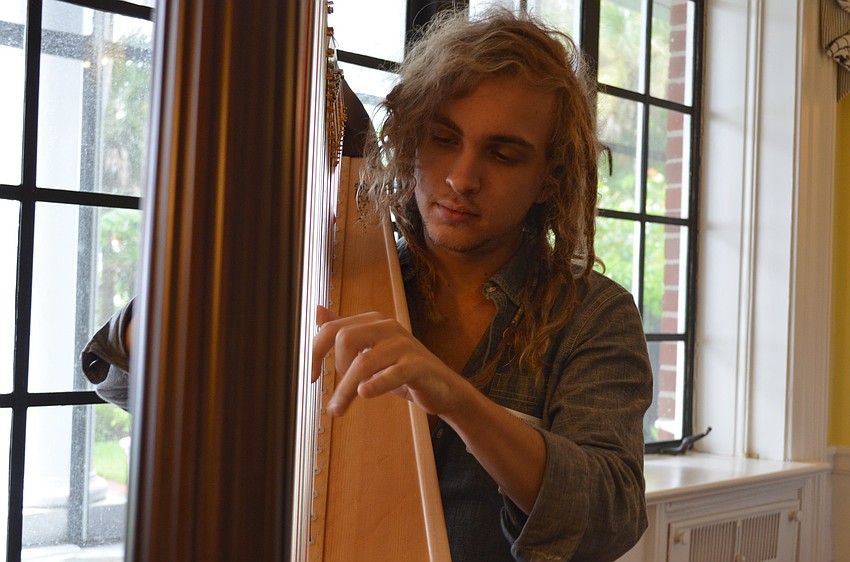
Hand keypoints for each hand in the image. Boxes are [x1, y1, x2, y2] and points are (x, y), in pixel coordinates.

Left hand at [311, 305, 463, 417]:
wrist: (441, 387)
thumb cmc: (402, 369)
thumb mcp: (370, 350)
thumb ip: (344, 331)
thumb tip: (318, 311)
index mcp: (373, 321)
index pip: (332, 328)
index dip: (316, 352)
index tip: (312, 377)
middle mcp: (388, 327)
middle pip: (345, 340)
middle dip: (334, 371)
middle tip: (337, 396)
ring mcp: (404, 345)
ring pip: (364, 362)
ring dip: (346, 390)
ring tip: (338, 410)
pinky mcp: (417, 365)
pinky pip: (392, 373)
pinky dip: (376, 383)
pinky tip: (365, 393)